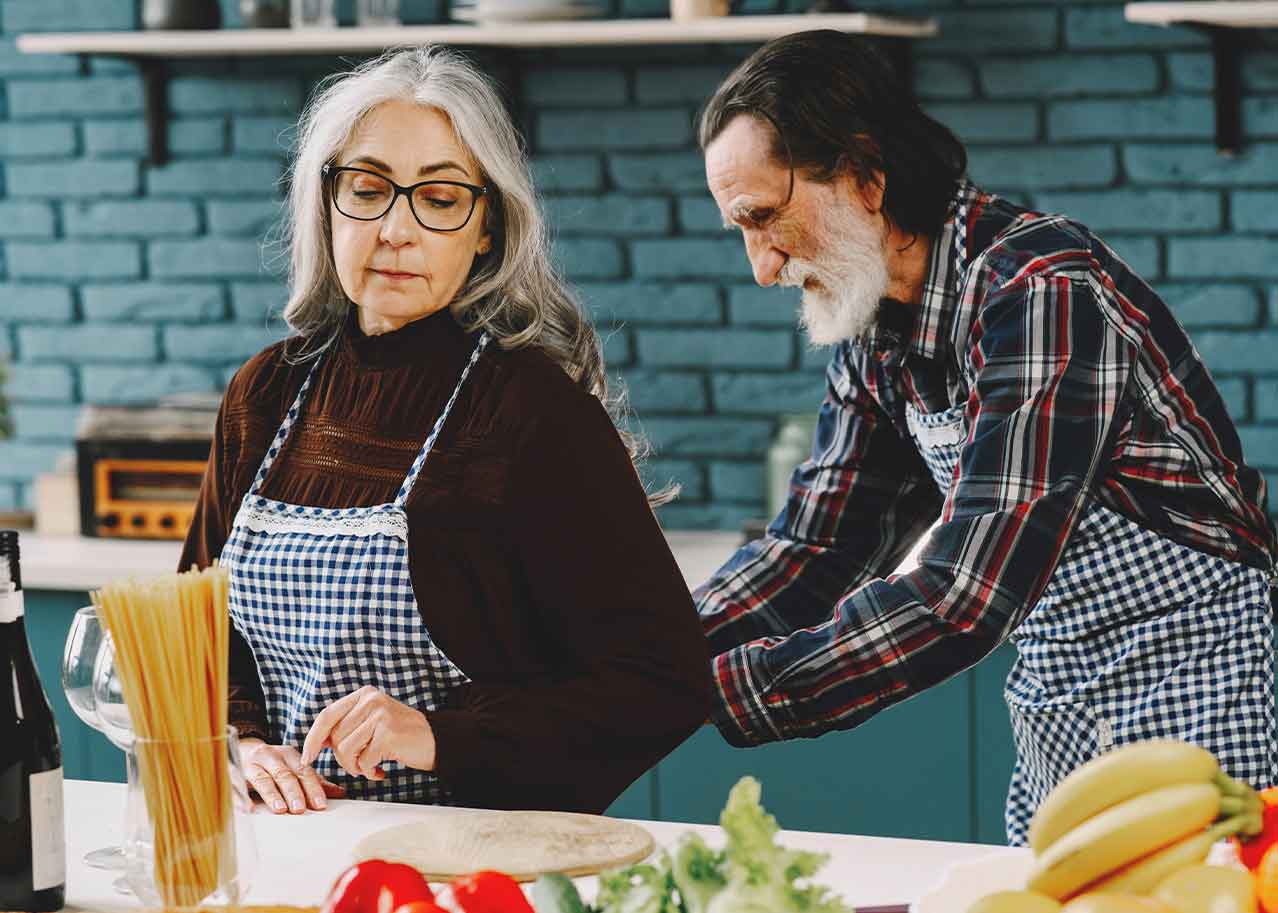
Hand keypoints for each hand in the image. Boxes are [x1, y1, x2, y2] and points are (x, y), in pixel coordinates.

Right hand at [240, 738, 344, 814]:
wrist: (241, 749)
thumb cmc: (272, 764)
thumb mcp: (293, 767)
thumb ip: (313, 781)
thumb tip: (340, 793)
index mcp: (289, 755)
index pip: (303, 771)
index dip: (312, 788)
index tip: (320, 805)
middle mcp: (270, 756)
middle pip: (284, 775)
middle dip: (294, 792)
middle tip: (301, 810)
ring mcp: (251, 764)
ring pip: (263, 779)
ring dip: (272, 795)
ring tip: (280, 809)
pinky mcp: (233, 773)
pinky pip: (235, 786)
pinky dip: (241, 799)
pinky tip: (248, 810)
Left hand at [302, 686, 435, 780]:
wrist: (436, 741)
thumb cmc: (401, 736)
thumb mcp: (372, 722)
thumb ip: (348, 726)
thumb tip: (316, 742)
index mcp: (364, 695)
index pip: (327, 715)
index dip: (313, 738)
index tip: (307, 758)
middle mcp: (371, 700)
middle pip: (336, 737)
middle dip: (343, 759)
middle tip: (360, 765)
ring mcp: (380, 716)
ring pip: (346, 750)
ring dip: (356, 767)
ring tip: (371, 767)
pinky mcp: (388, 734)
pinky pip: (363, 761)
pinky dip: (369, 772)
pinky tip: (382, 770)